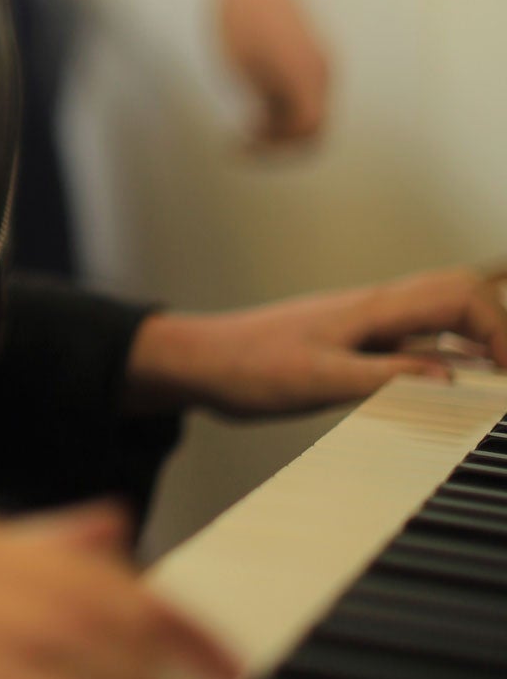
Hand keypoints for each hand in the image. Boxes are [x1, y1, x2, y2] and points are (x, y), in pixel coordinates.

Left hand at [127, 268, 506, 418]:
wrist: (200, 362)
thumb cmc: (249, 367)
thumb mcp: (319, 381)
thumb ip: (387, 377)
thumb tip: (452, 375)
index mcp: (372, 308)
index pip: (459, 295)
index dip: (499, 328)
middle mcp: (375, 309)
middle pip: (458, 296)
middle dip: (497, 328)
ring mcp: (366, 325)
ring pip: (439, 318)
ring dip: (474, 342)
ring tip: (495, 383)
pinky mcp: (355, 344)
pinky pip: (415, 341)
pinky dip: (444, 357)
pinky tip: (452, 383)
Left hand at [217, 0, 329, 146]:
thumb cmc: (239, 14)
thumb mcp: (238, 67)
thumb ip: (261, 101)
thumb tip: (272, 125)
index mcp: (305, 76)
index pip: (304, 130)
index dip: (274, 148)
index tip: (241, 146)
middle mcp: (321, 70)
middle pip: (312, 127)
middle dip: (279, 143)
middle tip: (243, 147)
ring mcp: (320, 59)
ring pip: (310, 110)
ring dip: (281, 126)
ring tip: (244, 127)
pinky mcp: (311, 50)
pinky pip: (306, 92)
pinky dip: (284, 106)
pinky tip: (253, 106)